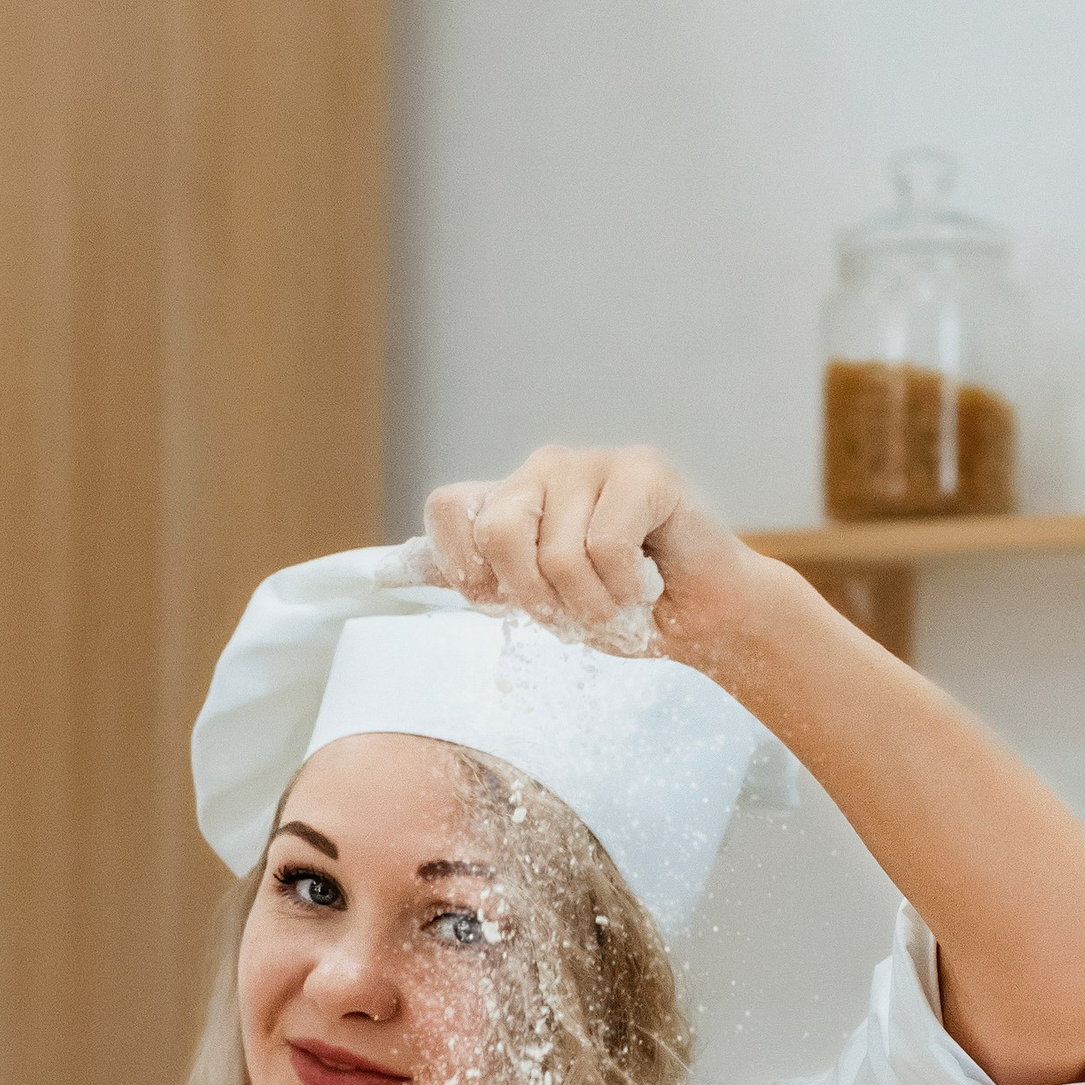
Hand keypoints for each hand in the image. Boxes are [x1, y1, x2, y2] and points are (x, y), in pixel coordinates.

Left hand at [422, 443, 759, 663]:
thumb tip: (386, 575)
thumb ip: (474, 579)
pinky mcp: (645, 470)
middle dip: (536, 594)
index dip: (463, 565)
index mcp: (511, 497)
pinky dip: (625, 588)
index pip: (447, 507)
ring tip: (617, 598)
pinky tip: (645, 583)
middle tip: (572, 608)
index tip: (498, 597)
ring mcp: (594, 463)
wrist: (697, 621)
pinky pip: (608, 547)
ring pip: (559, 552)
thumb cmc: (617, 610)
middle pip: (498, 531)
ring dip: (591, 603)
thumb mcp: (533, 602)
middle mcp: (544, 469)